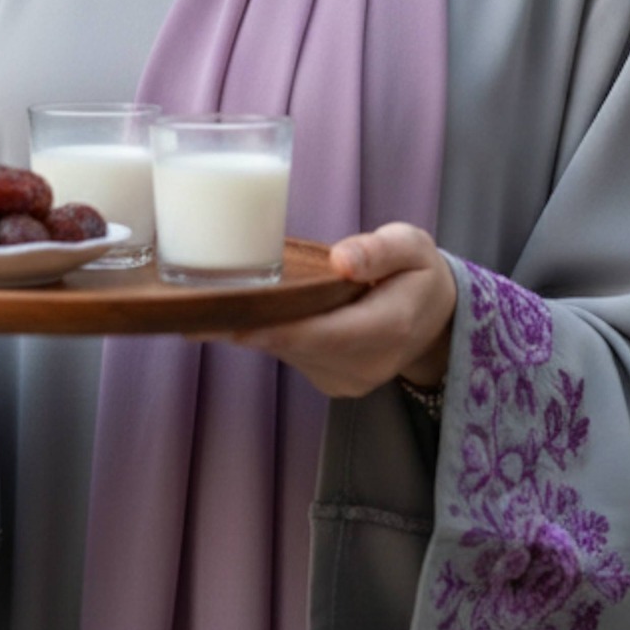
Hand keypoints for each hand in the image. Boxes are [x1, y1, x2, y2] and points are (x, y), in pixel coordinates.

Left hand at [220, 223, 455, 399]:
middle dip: (246, 324)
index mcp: (388, 328)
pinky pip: (292, 355)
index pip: (320, 333)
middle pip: (293, 345)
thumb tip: (342, 259)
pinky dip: (271, 333)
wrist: (437, 319)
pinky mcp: (333, 383)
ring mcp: (348, 380)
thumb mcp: (412, 246)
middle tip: (192, 303)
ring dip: (254, 328)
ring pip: (288, 351)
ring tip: (211, 300)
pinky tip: (250, 310)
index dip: (270, 327)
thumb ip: (379, 250)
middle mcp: (366, 364)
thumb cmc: (419, 272)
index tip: (226, 317)